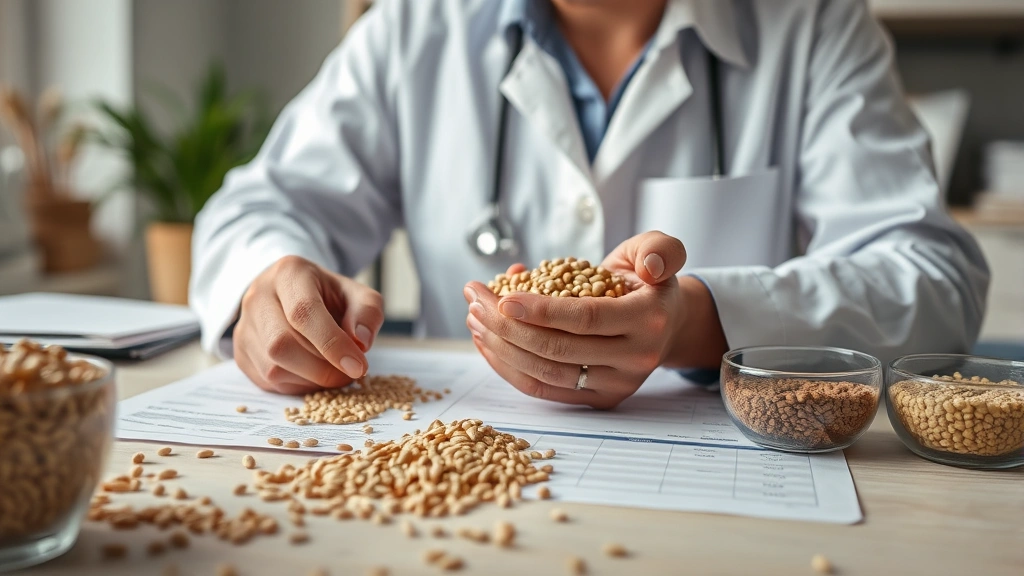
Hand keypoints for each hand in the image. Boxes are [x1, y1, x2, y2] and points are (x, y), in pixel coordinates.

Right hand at [233, 255, 383, 394]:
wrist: (293, 295)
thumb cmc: (327, 296)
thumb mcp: (356, 293)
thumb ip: (367, 312)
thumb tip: (361, 342)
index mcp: (288, 274)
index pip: (304, 312)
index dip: (332, 344)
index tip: (358, 366)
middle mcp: (257, 297)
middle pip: (281, 344)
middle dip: (322, 368)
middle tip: (349, 372)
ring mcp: (244, 326)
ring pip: (272, 368)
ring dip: (311, 379)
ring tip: (333, 370)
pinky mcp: (240, 353)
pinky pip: (267, 381)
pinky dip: (297, 385)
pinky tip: (313, 372)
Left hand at [464, 231, 707, 408]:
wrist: (665, 323)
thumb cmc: (650, 281)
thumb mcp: (660, 251)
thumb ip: (661, 249)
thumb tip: (651, 267)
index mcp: (649, 319)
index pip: (586, 318)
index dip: (541, 310)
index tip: (502, 298)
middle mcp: (635, 358)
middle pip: (557, 349)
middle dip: (506, 325)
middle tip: (475, 299)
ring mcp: (616, 385)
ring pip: (544, 373)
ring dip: (500, 346)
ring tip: (475, 318)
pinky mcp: (598, 400)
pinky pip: (543, 390)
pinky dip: (508, 368)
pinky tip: (486, 343)